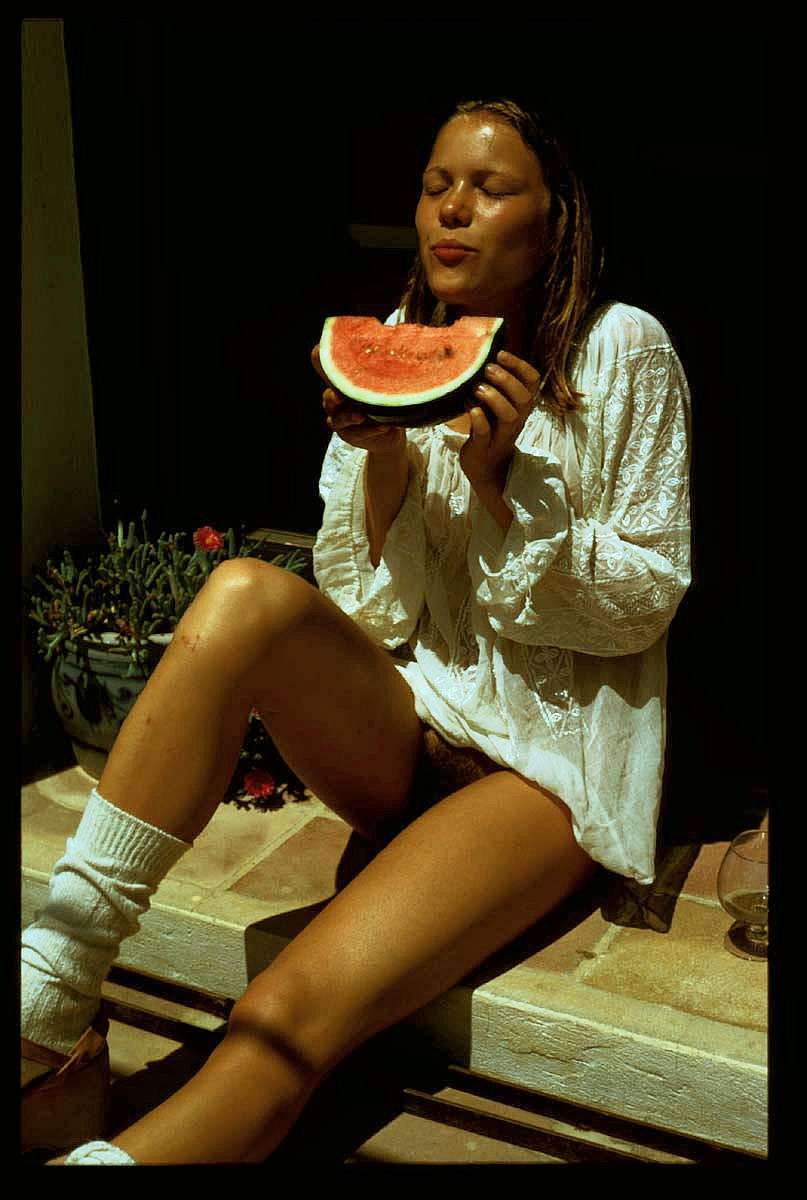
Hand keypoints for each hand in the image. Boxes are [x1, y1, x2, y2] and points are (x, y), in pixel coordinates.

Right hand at [311, 345, 404, 455]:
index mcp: (341, 381)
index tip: (320, 350)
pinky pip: (357, 434)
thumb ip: (384, 362)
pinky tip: (384, 425)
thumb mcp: (385, 378)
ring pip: (338, 419)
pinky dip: (371, 430)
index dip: (320, 359)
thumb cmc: (385, 399)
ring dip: (349, 416)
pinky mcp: (350, 436)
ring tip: (362, 415)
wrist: (390, 430)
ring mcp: (341, 420)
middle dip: (333, 395)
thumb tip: (395, 335)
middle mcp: (336, 400)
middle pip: (327, 397)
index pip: (325, 367)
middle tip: (340, 394)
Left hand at [459, 350, 540, 492]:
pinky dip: (479, 419)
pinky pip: (486, 432)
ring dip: (494, 398)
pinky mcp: (484, 447)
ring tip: (477, 388)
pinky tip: (471, 409)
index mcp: (521, 406)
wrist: (485, 468)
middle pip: (524, 397)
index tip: (500, 354)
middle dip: (506, 380)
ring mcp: (501, 435)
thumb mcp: (496, 406)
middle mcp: (516, 419)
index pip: (533, 381)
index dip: (520, 365)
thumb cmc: (490, 429)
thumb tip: (480, 355)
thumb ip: (495, 386)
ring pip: (510, 415)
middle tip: (486, 369)